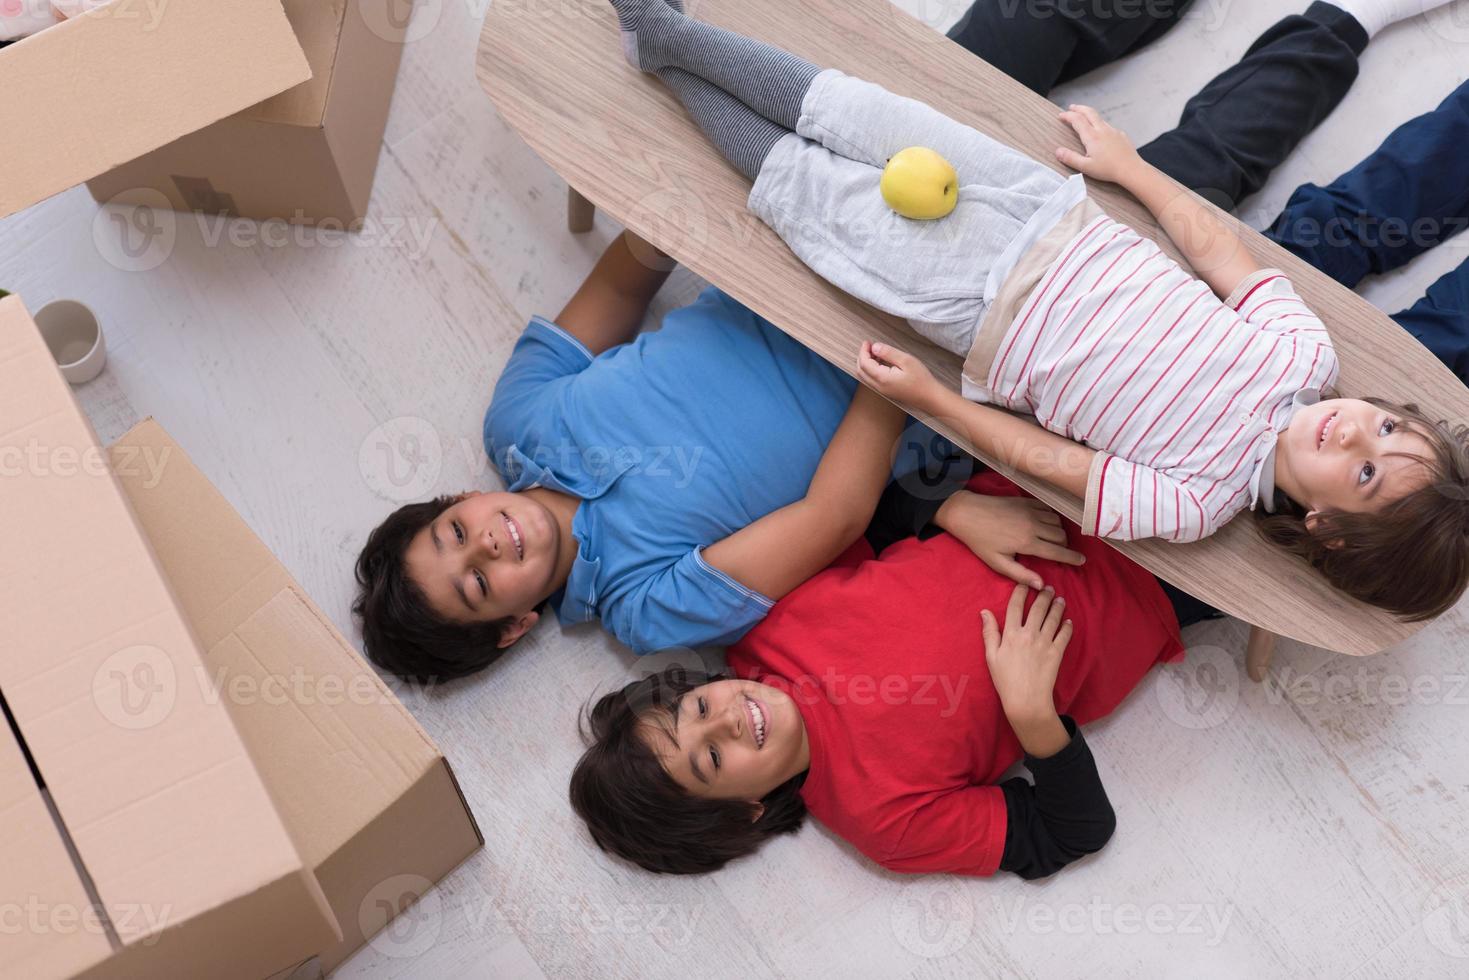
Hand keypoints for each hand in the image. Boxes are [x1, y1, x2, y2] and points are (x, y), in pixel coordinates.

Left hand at [856, 341, 941, 411]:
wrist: (929, 397)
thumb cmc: (921, 379)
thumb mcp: (906, 360)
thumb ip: (888, 353)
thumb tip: (875, 347)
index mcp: (882, 378)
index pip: (864, 363)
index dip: (863, 351)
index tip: (867, 341)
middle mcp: (878, 386)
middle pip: (861, 370)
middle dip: (862, 357)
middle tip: (869, 346)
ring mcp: (882, 391)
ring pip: (865, 376)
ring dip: (866, 363)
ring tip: (875, 352)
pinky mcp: (886, 391)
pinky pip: (871, 380)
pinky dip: (871, 369)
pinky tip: (880, 362)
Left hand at [937, 491, 1084, 589]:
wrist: (967, 512)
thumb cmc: (980, 541)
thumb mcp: (997, 562)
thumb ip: (1020, 574)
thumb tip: (1041, 585)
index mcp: (1027, 543)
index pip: (1058, 552)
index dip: (1072, 558)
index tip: (1082, 561)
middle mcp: (1033, 525)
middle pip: (1061, 536)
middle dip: (1064, 546)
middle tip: (1060, 552)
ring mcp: (1030, 511)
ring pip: (1057, 522)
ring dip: (1058, 531)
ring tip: (1052, 539)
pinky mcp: (1026, 502)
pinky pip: (1048, 510)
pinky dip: (1051, 517)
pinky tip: (1045, 523)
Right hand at [981, 585, 1071, 730]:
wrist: (1026, 700)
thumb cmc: (1005, 680)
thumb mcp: (991, 656)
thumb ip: (989, 632)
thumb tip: (984, 612)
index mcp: (1011, 634)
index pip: (1015, 606)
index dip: (1020, 592)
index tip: (1024, 584)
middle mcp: (1029, 634)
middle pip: (1038, 608)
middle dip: (1044, 595)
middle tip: (1048, 588)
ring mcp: (1045, 642)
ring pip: (1053, 618)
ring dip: (1057, 606)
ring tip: (1060, 599)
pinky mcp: (1057, 652)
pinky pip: (1064, 635)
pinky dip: (1067, 626)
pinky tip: (1068, 620)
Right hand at [1055, 104, 1143, 185]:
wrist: (1131, 169)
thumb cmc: (1109, 170)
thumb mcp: (1086, 167)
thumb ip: (1070, 158)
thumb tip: (1058, 151)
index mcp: (1092, 137)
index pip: (1077, 120)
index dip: (1068, 116)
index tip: (1061, 115)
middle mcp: (1102, 130)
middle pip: (1089, 112)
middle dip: (1079, 108)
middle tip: (1071, 108)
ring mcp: (1113, 131)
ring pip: (1099, 118)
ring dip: (1089, 114)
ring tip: (1083, 117)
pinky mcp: (1120, 135)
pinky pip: (1108, 126)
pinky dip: (1100, 124)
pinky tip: (1100, 131)